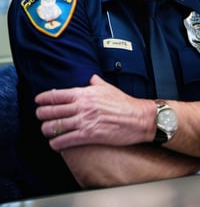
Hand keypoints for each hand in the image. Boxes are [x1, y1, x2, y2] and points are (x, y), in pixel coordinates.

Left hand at [35, 74, 154, 151]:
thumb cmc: (125, 103)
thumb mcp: (109, 87)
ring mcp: (84, 121)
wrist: (138, 118)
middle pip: (52, 111)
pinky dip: (57, 144)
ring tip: (46, 131)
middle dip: (42, 115)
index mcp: (85, 93)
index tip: (38, 101)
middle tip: (40, 116)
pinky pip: (66, 141)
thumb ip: (96, 82)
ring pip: (56, 126)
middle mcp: (82, 106)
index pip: (57, 95)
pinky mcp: (89, 135)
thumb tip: (91, 78)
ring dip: (47, 130)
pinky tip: (55, 144)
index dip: (44, 98)